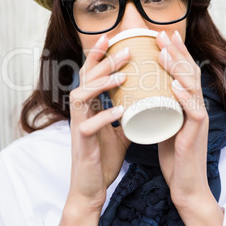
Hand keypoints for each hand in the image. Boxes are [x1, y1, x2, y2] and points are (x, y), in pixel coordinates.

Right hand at [59, 35, 130, 225]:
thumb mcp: (120, 132)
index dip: (99, 56)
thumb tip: (147, 104)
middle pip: (86, 78)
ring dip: (102, 83)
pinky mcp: (82, 142)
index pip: (91, 75)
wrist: (91, 187)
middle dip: (104, 61)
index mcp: (89, 107)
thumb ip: (128, 116)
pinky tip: (121, 110)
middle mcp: (81, 112)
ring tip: (124, 75)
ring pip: (82, 95)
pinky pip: (90, 125)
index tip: (113, 38)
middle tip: (126, 49)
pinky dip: (105, 115)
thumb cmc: (103, 157)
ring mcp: (79, 126)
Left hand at [156, 30, 223, 225]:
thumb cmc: (173, 155)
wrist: (185, 184)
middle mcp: (195, 107)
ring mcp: (197, 120)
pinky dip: (184, 97)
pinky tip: (175, 85)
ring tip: (164, 53)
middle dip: (176, 52)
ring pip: (192, 87)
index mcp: (187, 104)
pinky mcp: (194, 135)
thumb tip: (143, 94)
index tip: (161, 37)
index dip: (174, 53)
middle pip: (189, 73)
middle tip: (162, 34)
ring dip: (178, 68)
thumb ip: (159, 109)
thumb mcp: (164, 124)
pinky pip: (193, 112)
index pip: (183, 73)